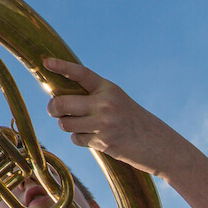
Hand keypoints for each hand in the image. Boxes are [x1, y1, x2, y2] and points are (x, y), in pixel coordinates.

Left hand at [44, 58, 183, 178]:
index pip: (81, 73)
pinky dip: (79, 139)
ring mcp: (104, 124)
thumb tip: (58, 98)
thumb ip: (92, 96)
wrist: (160, 145)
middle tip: (54, 110)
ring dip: (66, 125)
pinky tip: (94, 137)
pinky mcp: (104, 142)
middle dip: (53, 108)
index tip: (46, 62)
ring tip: (80, 125)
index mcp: (109, 89)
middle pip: (61, 103)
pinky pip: (76, 138)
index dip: (63, 66)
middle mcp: (105, 104)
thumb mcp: (117, 100)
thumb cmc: (133, 120)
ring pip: (65, 123)